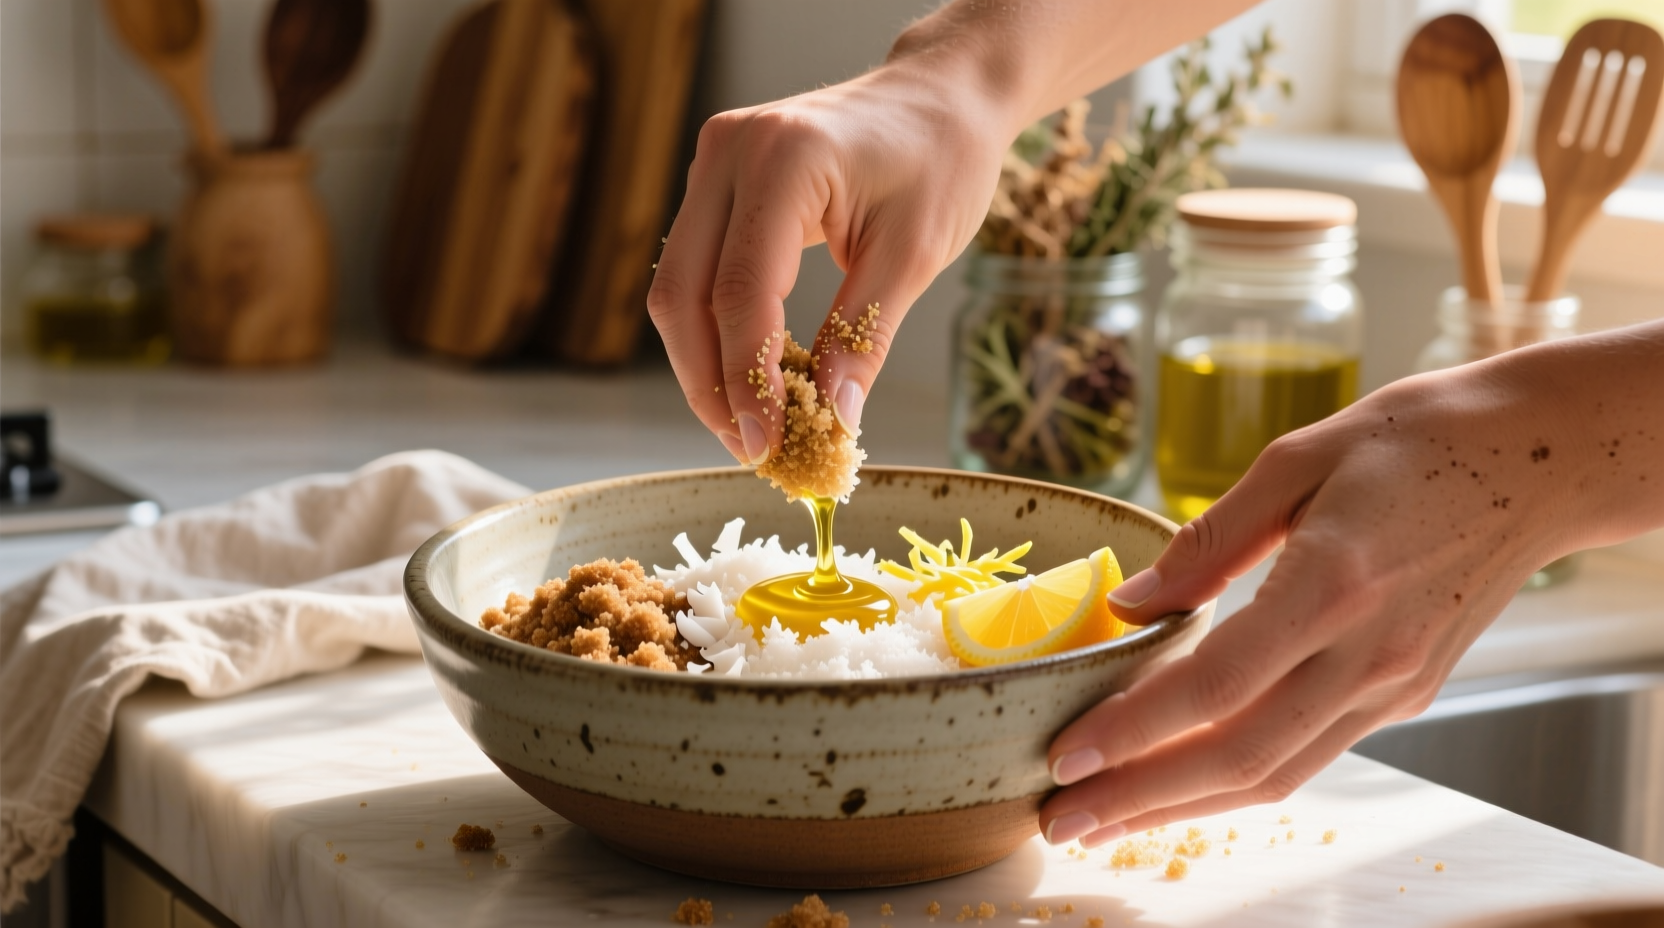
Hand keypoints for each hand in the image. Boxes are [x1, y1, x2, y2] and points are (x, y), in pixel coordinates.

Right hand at [646, 59, 1009, 463]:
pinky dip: (714, 329)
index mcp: (785, 160)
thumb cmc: (942, 160)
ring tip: (750, 425)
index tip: (767, 444)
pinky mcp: (715, 180)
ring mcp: (713, 160)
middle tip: (752, 449)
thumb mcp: (916, 255)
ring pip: (676, 287)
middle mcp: (730, 151)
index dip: (746, 379)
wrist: (941, 96)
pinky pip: (695, 268)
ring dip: (703, 365)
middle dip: (710, 384)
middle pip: (683, 294)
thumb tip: (832, 422)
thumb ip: (863, 337)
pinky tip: (749, 376)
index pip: (740, 291)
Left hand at [1036, 343, 1655, 846]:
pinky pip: (1311, 754)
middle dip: (1142, 797)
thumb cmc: (1417, 439)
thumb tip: (1131, 602)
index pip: (1216, 687)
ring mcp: (1395, 685)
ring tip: (1109, 819)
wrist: (1540, 458)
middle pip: (1240, 756)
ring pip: (1279, 773)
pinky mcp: (1409, 693)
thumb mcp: (1297, 458)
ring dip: (1186, 806)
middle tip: (1064, 819)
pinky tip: (1186, 779)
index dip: (1134, 730)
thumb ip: (1208, 540)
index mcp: (1333, 584)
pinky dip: (1241, 778)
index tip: (1067, 755)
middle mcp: (1369, 654)